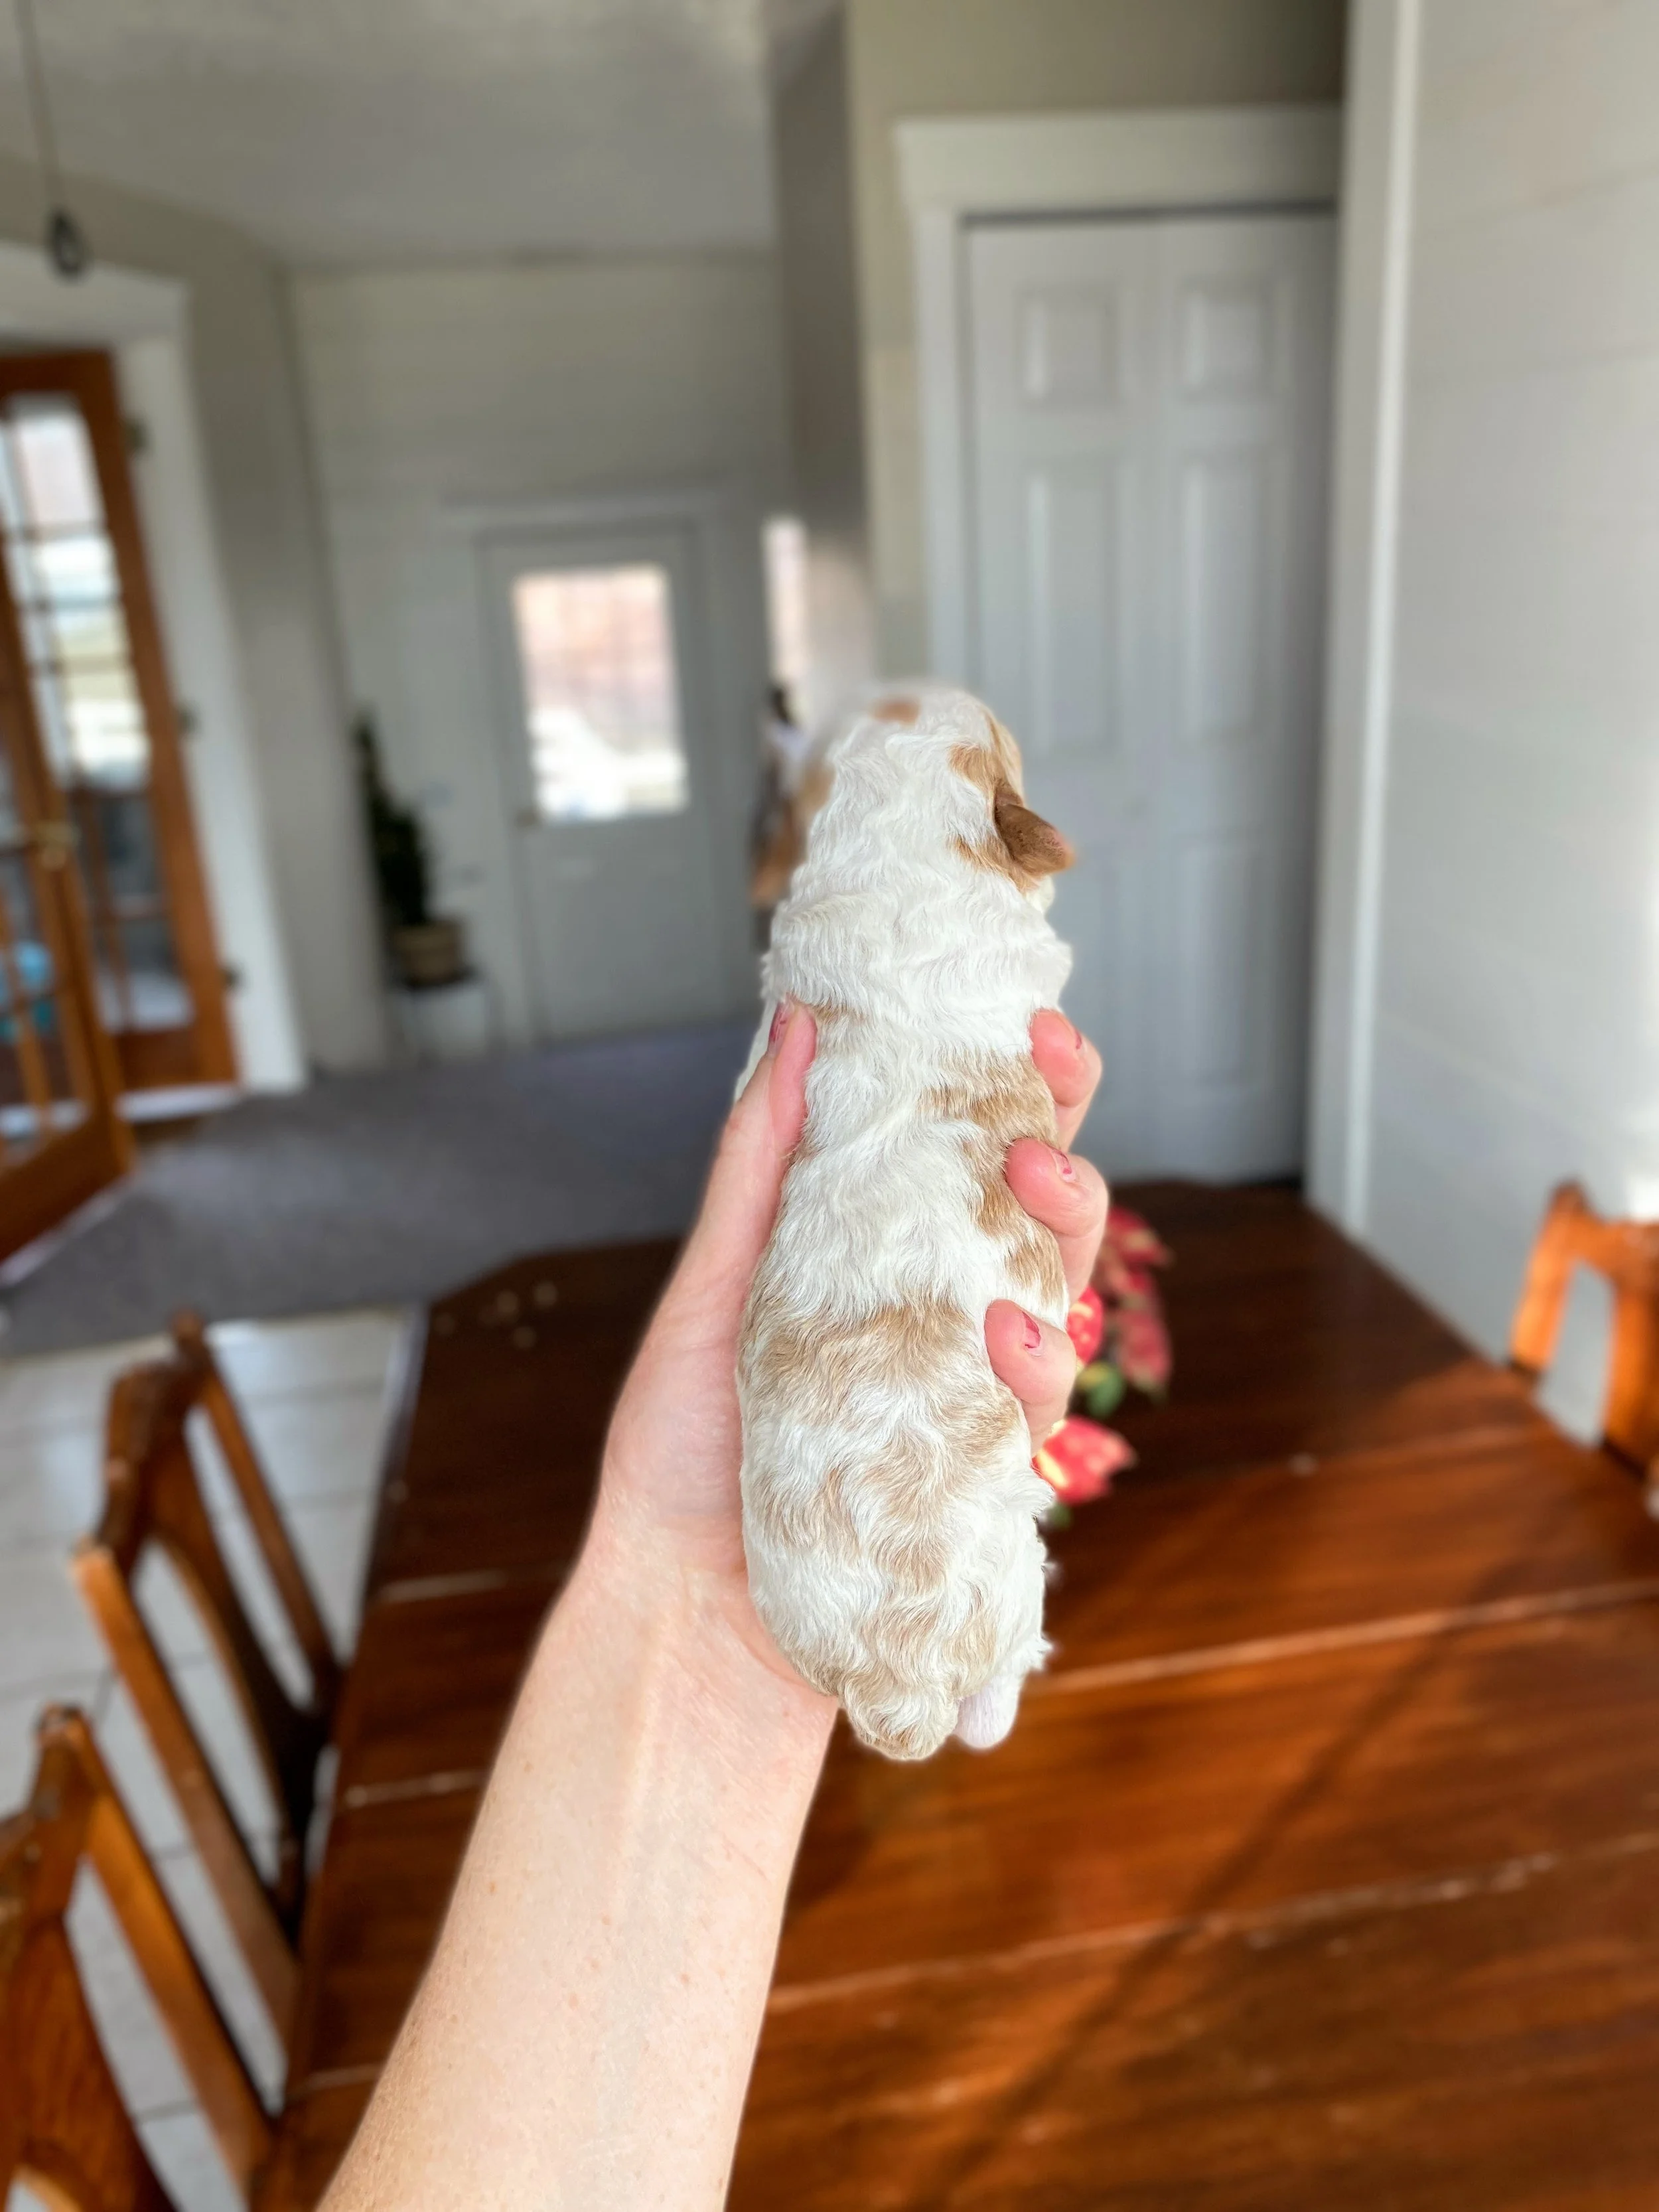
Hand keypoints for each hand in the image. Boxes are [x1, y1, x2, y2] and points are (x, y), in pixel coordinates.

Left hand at [595, 1004, 1106, 1696]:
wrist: (675, 1601)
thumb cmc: (682, 1446)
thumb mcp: (710, 1285)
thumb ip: (760, 1166)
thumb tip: (794, 1026)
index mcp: (886, 1259)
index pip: (979, 1158)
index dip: (1027, 1090)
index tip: (1035, 1030)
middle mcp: (940, 1321)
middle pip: (1043, 1221)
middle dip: (1063, 1157)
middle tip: (1034, 1125)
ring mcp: (964, 1400)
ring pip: (1058, 1303)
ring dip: (1056, 1242)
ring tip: (1026, 1196)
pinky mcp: (974, 1476)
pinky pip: (1030, 1412)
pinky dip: (1027, 1365)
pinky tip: (1002, 1336)